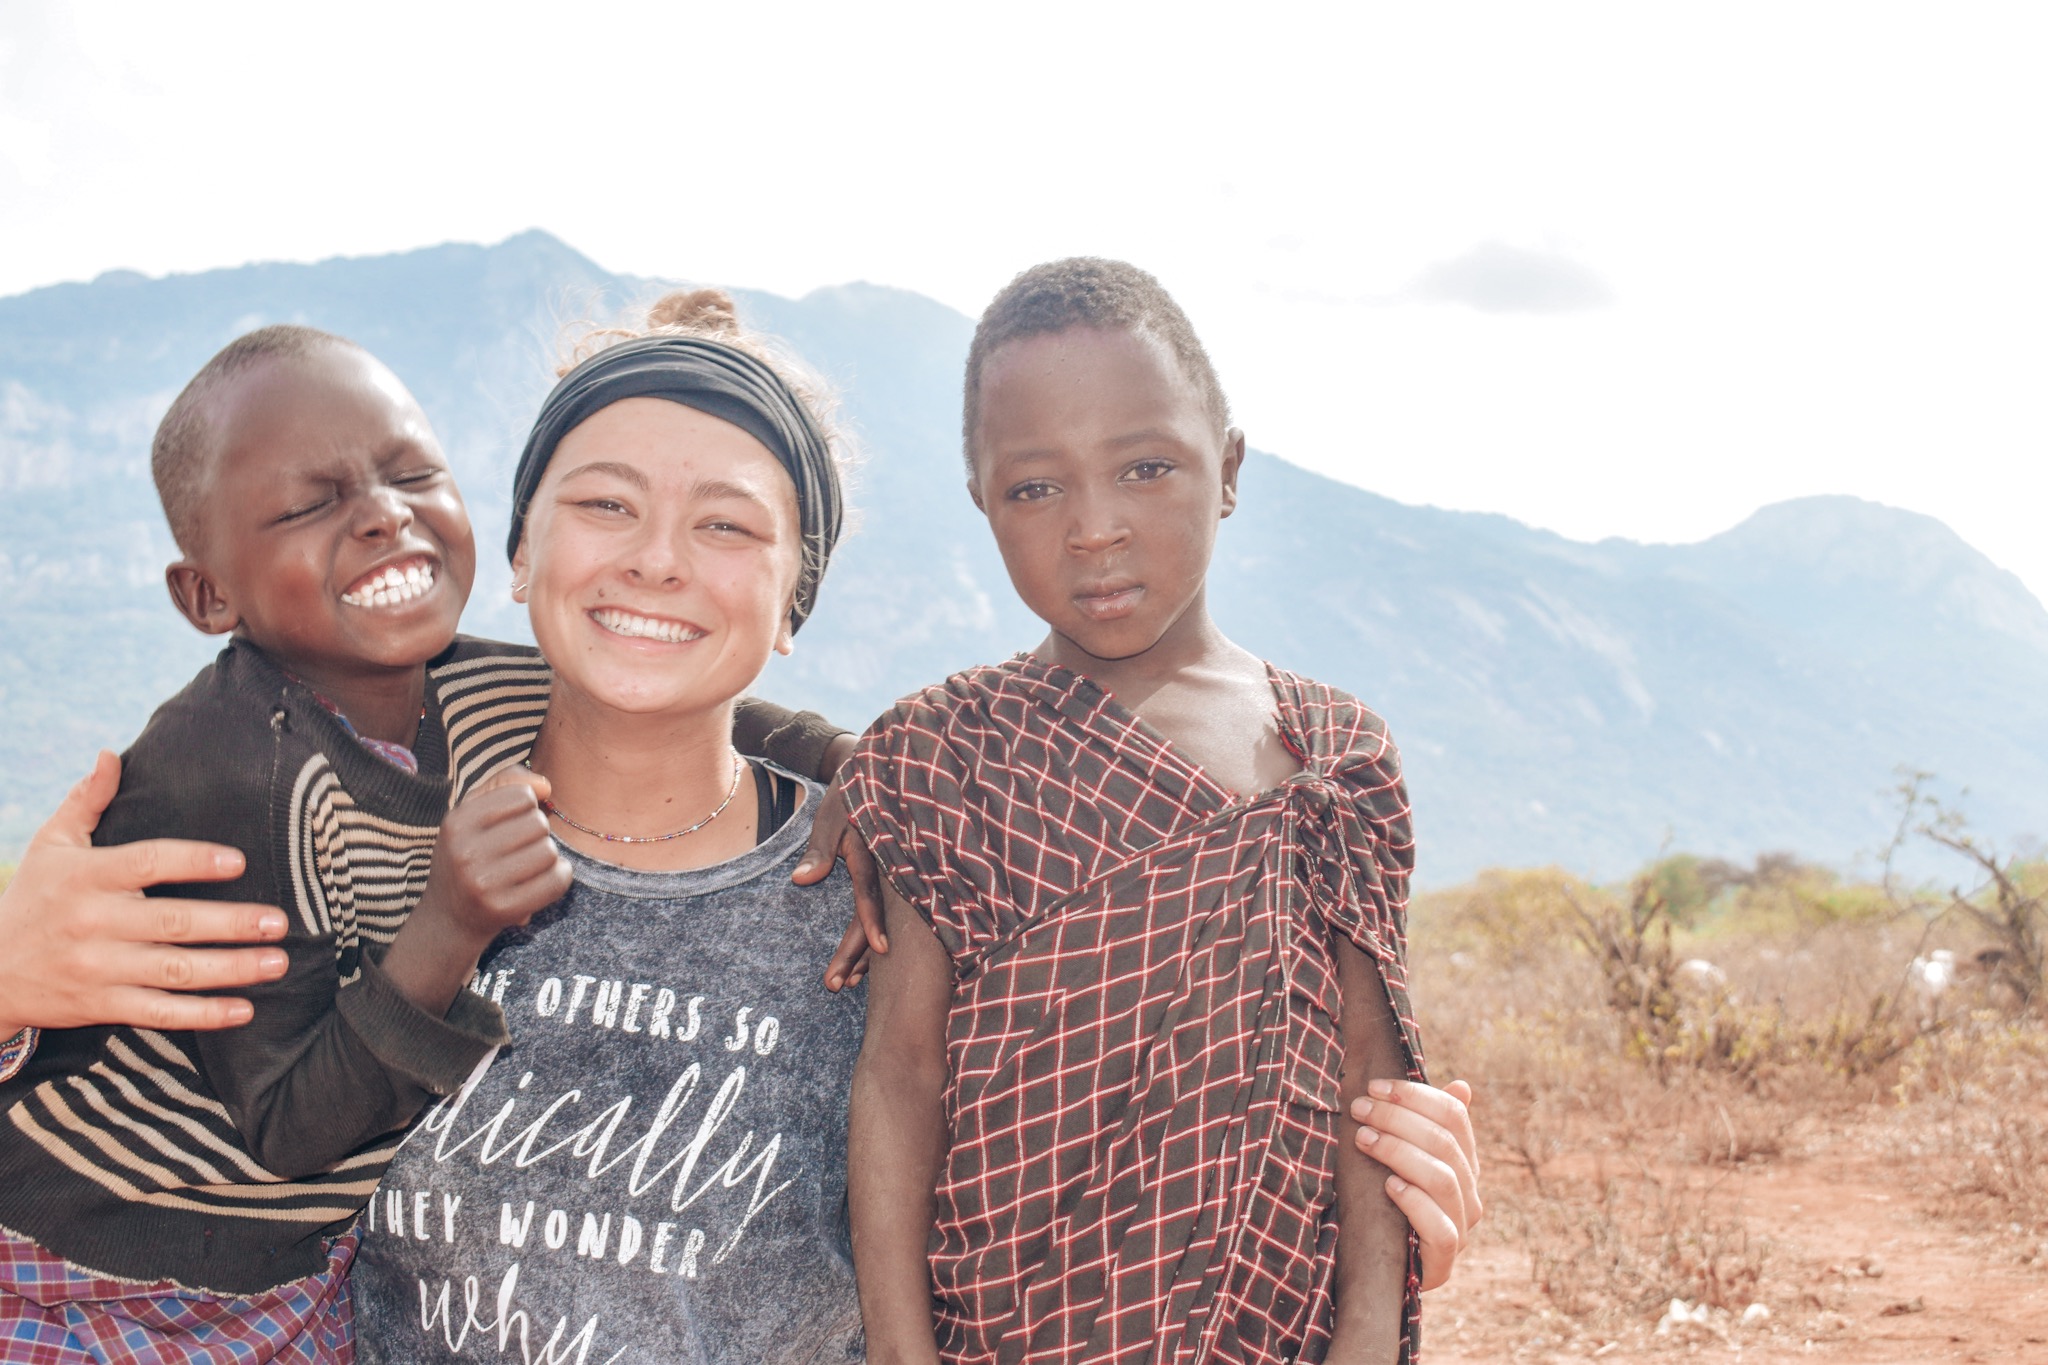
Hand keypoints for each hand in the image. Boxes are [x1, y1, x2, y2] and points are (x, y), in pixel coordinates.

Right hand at [0, 750, 288, 1036]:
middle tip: (279, 922)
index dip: (194, 860)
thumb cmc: (33, 898)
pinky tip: (244, 1009)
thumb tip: (112, 755)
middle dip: (231, 923)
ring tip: (277, 961)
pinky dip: (203, 1014)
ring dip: (231, 969)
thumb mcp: (51, 844)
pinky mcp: (101, 1005)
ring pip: (175, 970)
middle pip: (172, 922)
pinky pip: (159, 1012)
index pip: (148, 862)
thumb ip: (87, 800)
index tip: (238, 861)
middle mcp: (93, 922)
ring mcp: (98, 968)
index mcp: (86, 877)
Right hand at [381, 766, 571, 1014]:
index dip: (526, 808)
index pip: (522, 796)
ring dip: (547, 857)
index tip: (512, 824)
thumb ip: (506, 781)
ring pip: (549, 851)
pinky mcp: (503, 909)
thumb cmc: (469, 856)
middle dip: (537, 834)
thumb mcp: (472, 813)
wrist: (449, 918)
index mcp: (456, 821)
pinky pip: (557, 880)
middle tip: (519, 849)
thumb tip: (545, 785)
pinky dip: (560, 877)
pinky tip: (544, 879)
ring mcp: (482, 883)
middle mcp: (464, 852)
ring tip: (527, 865)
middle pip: (538, 824)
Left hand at [793, 737, 885, 991]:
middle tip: (835, 985)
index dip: (872, 924)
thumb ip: (819, 848)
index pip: (871, 894)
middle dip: (856, 954)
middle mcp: (890, 869)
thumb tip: (801, 880)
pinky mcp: (894, 878)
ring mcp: (896, 875)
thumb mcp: (830, 814)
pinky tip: (865, 958)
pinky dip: (874, 932)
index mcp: (876, 852)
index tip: (874, 955)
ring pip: (886, 920)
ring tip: (846, 982)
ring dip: (864, 950)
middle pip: (877, 917)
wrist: (879, 773)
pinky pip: (887, 911)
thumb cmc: (849, 793)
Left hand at [1351, 1077, 1481, 1290]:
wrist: (1384, 1266)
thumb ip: (1426, 1126)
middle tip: (1359, 1109)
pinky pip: (1440, 1229)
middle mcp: (1470, 1194)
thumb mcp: (1404, 1160)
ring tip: (1364, 1139)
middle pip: (1444, 1142)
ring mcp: (1461, 1228)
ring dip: (1399, 1152)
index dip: (1415, 1095)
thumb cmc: (1391, 1203)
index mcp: (1465, 1163)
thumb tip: (1462, 1086)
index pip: (1454, 1116)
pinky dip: (1414, 1203)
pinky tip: (1389, 1187)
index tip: (1375, 1086)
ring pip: (1442, 1179)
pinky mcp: (1444, 1261)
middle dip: (1397, 1118)